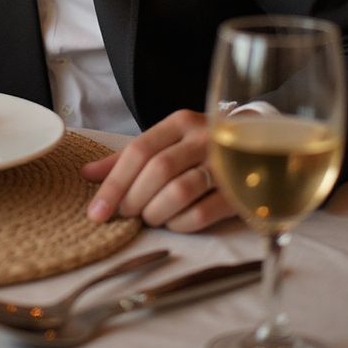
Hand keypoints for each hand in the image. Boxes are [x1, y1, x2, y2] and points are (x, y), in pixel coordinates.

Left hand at [81, 109, 235, 232]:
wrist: (261, 148)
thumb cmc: (199, 149)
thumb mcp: (164, 144)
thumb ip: (126, 158)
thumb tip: (87, 175)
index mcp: (180, 122)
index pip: (138, 151)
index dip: (113, 183)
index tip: (96, 212)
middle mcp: (203, 138)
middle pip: (157, 170)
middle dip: (133, 199)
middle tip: (124, 214)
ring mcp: (225, 164)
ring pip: (178, 192)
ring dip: (155, 212)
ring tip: (148, 217)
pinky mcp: (240, 192)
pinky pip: (202, 213)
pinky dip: (180, 224)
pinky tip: (173, 224)